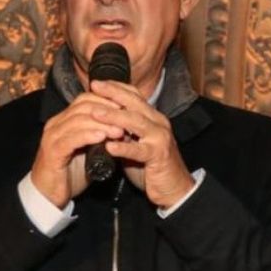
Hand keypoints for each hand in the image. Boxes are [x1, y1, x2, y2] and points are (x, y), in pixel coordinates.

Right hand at [31, 93, 124, 206]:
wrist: (50, 194)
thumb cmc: (72, 172)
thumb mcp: (90, 151)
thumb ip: (102, 138)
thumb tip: (124, 130)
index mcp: (64, 120)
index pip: (85, 99)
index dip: (107, 100)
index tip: (127, 107)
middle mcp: (56, 124)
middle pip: (83, 106)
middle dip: (107, 110)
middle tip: (127, 118)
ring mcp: (52, 137)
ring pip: (78, 121)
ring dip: (101, 124)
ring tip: (119, 131)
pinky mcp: (52, 152)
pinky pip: (70, 139)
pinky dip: (88, 136)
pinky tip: (102, 138)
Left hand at [88, 80, 194, 207]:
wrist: (175, 188)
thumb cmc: (152, 167)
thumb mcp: (135, 144)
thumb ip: (121, 133)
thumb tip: (100, 124)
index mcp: (153, 119)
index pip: (135, 96)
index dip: (116, 87)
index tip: (97, 83)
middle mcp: (159, 124)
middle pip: (135, 103)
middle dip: (113, 93)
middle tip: (95, 87)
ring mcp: (160, 139)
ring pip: (137, 122)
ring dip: (115, 117)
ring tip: (95, 113)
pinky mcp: (159, 156)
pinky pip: (140, 150)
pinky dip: (124, 148)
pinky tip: (110, 147)